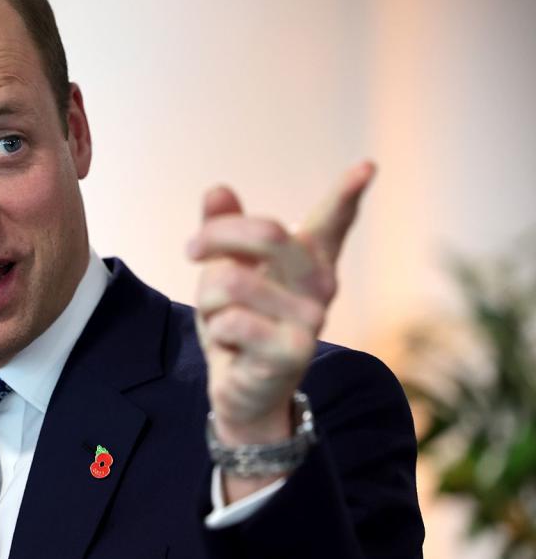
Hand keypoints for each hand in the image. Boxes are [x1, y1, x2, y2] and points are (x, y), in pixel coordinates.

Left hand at [187, 162, 375, 448]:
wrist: (243, 392)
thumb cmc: (239, 325)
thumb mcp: (225, 273)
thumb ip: (224, 231)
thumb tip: (218, 189)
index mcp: (308, 260)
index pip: (332, 220)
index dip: (348, 192)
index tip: (367, 165)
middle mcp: (319, 285)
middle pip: (267, 232)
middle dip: (214, 237)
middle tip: (191, 251)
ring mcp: (311, 320)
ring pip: (231, 280)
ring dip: (207, 299)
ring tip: (221, 319)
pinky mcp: (293, 352)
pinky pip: (230, 321)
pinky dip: (215, 331)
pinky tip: (232, 348)